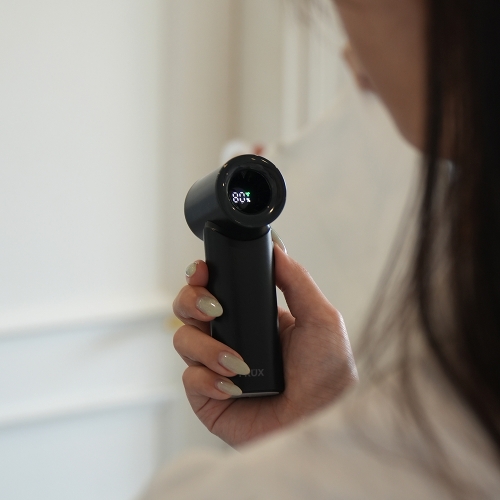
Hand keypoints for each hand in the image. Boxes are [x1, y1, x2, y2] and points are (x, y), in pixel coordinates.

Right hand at [172, 245, 356, 446]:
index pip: (215, 290)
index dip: (201, 277)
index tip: (201, 270)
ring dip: (205, 347)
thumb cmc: (327, 375)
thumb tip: (276, 249)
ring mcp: (216, 369)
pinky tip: (232, 387)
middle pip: (188, 310)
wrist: (321, 424)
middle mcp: (230, 340)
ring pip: (183, 340)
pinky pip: (189, 379)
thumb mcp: (321, 318)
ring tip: (236, 363)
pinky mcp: (208, 398)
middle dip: (191, 302)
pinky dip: (207, 379)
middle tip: (214, 310)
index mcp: (253, 319)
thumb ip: (297, 280)